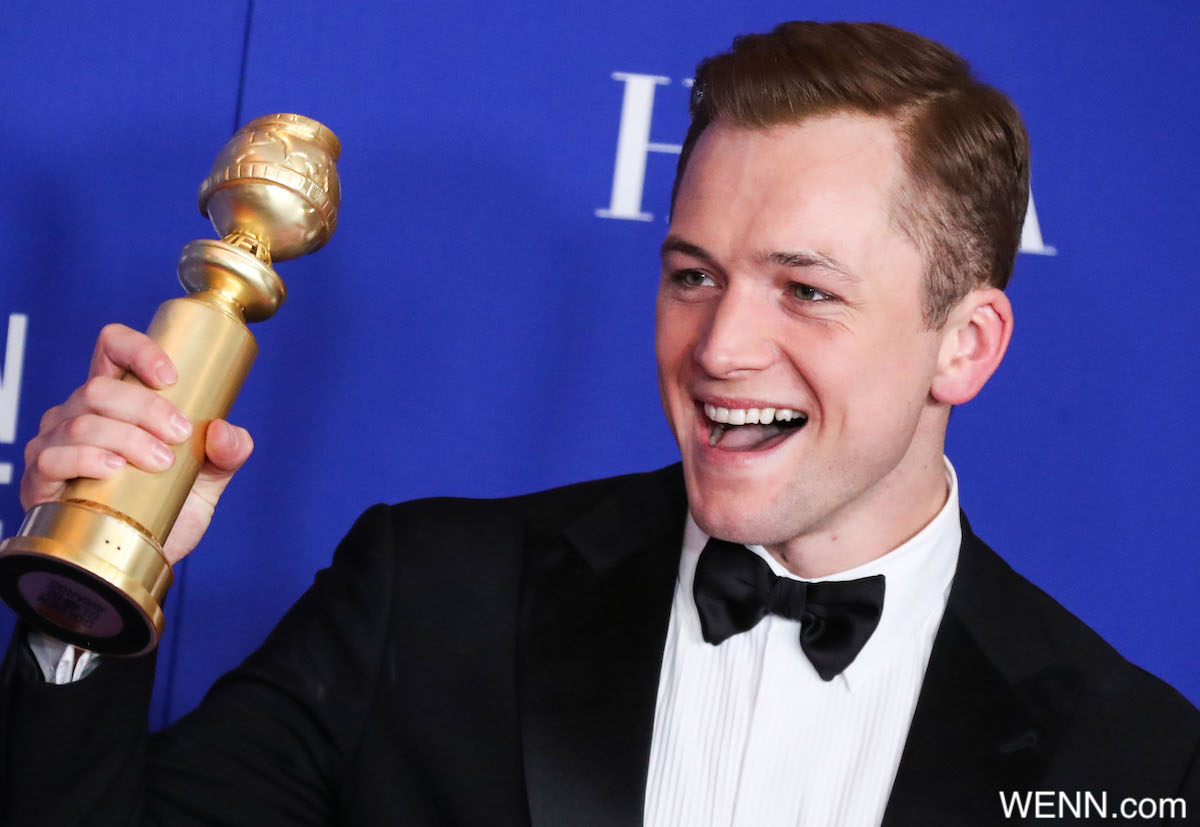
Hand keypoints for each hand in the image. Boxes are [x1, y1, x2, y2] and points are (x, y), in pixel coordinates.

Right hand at [20, 324, 253, 564]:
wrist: (141, 562)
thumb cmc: (167, 508)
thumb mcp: (207, 479)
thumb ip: (227, 454)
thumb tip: (228, 432)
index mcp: (118, 400)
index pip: (112, 349)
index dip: (137, 350)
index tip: (170, 376)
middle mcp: (80, 414)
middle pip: (100, 389)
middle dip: (145, 408)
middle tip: (180, 436)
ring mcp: (55, 445)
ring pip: (81, 423)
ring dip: (126, 438)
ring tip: (160, 462)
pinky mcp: (41, 481)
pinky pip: (52, 458)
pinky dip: (86, 459)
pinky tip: (113, 469)